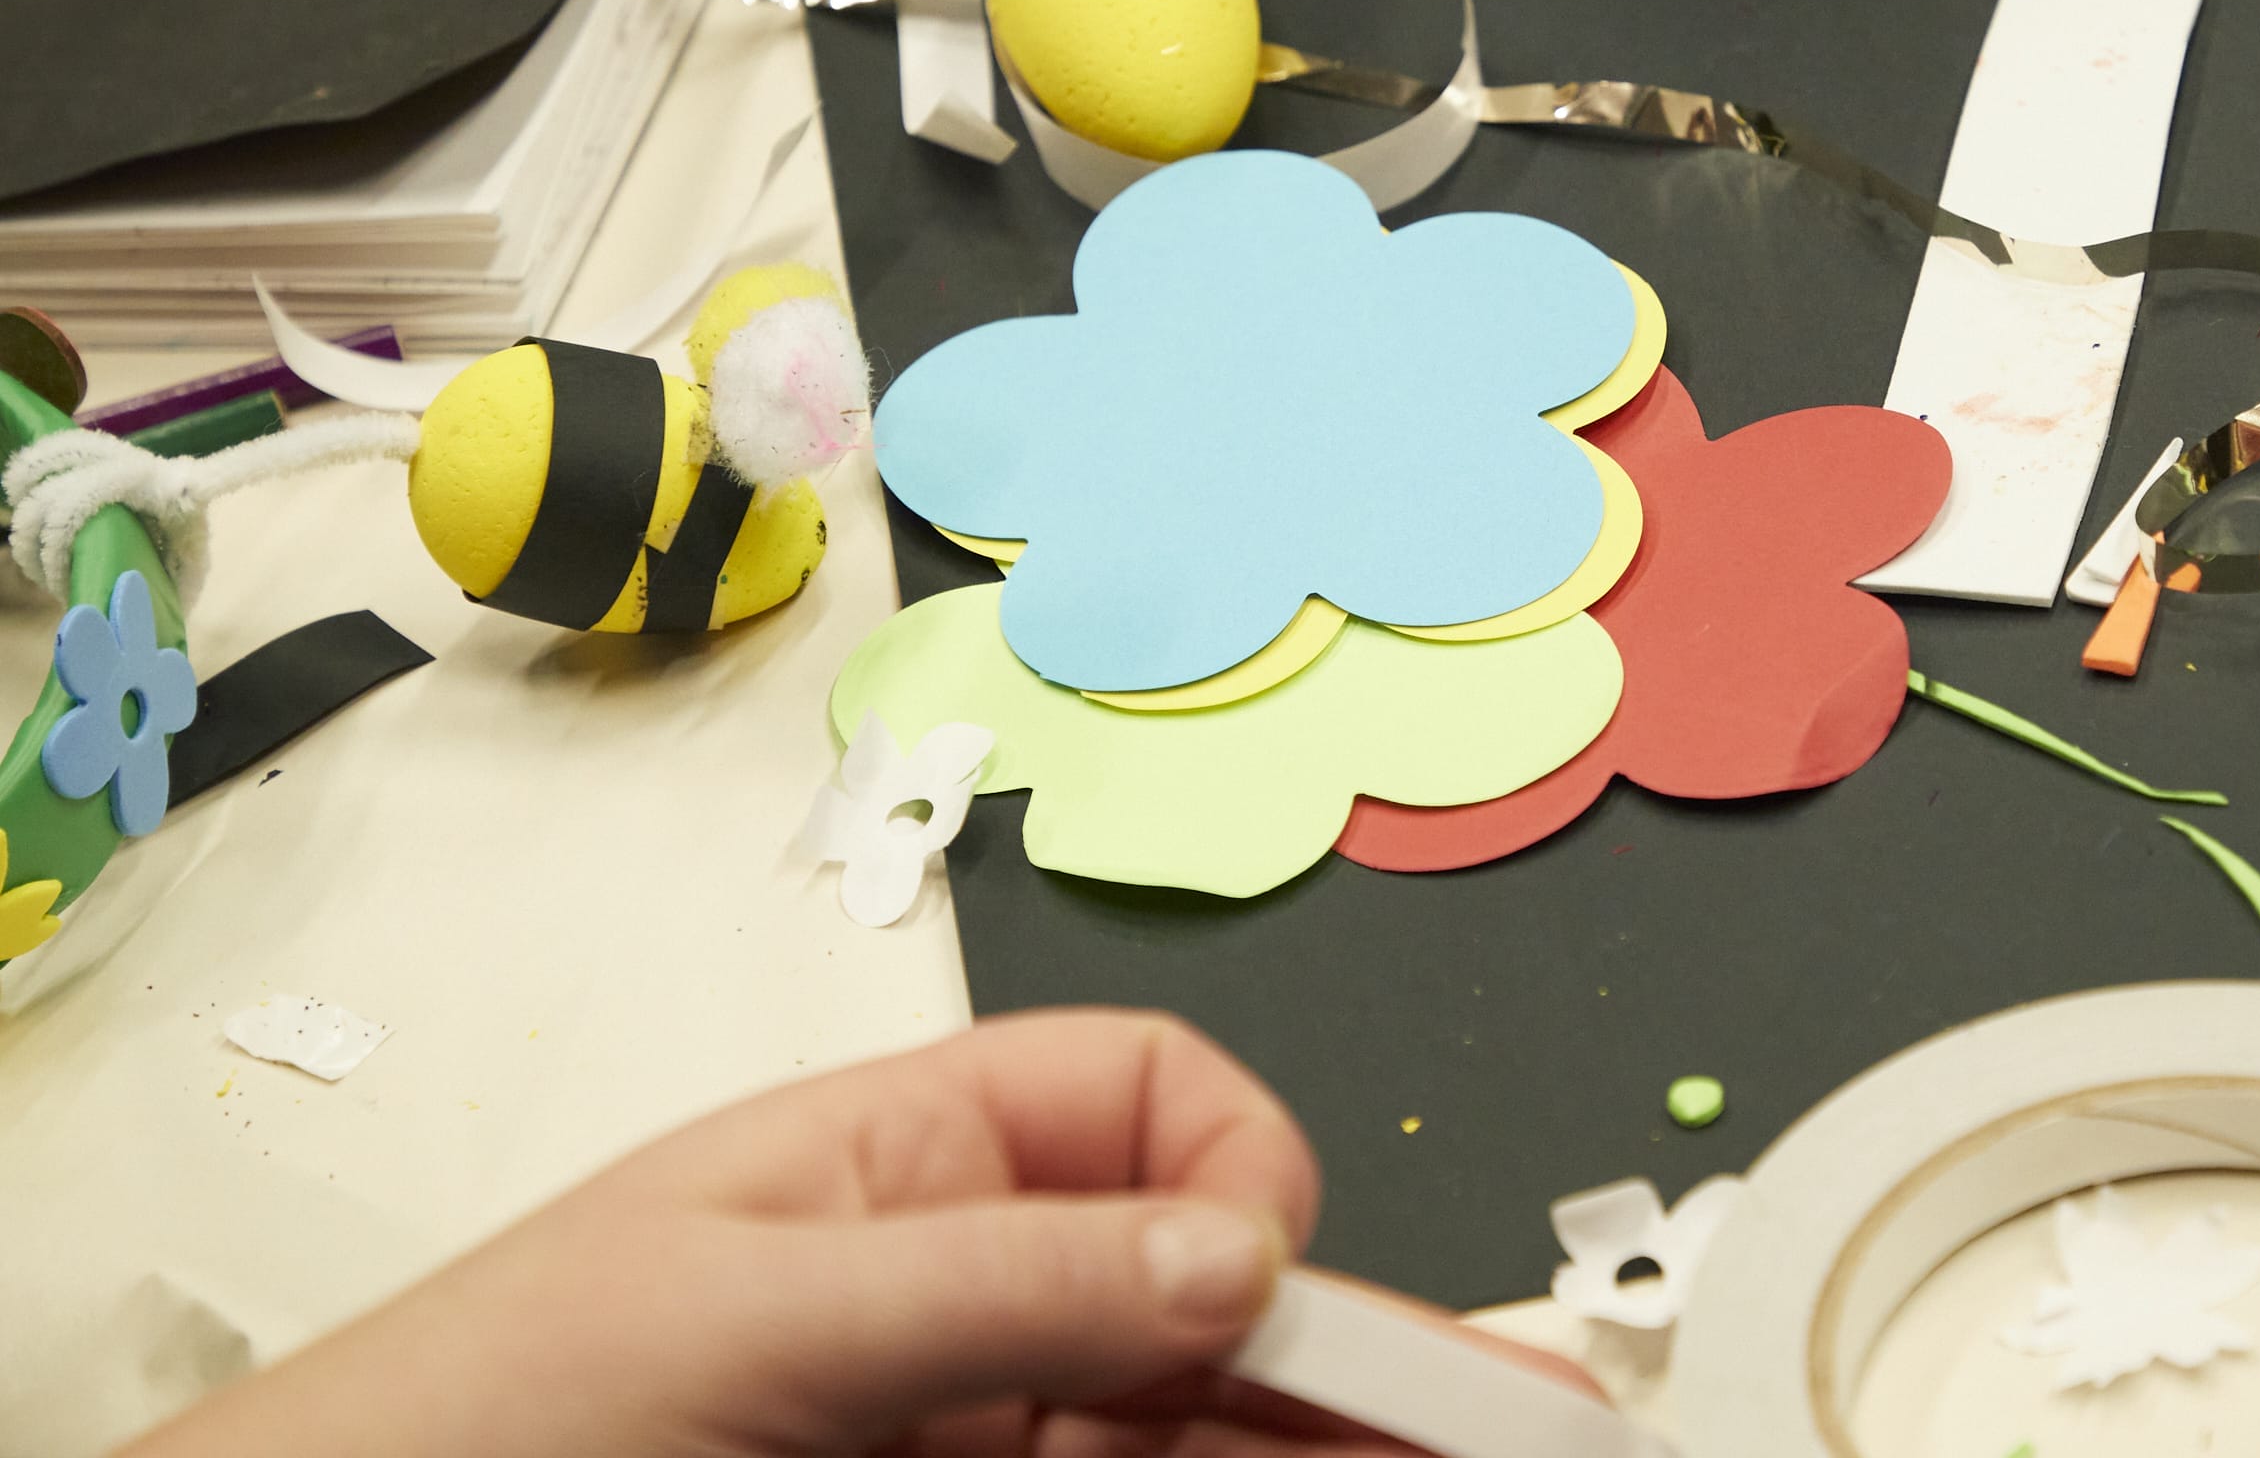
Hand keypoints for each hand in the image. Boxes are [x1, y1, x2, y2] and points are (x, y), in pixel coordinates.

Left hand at [121, 1009, 1487, 1456]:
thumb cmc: (485, 1408)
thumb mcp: (753, 1307)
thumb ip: (1009, 1275)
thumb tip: (1237, 1248)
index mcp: (910, 1158)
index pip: (1144, 1107)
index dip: (1233, 1170)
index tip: (1261, 1279)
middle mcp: (967, 1292)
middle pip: (1207, 1292)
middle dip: (1351, 1345)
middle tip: (1501, 1418)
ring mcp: (968, 1431)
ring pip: (1193, 1424)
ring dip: (1323, 1442)